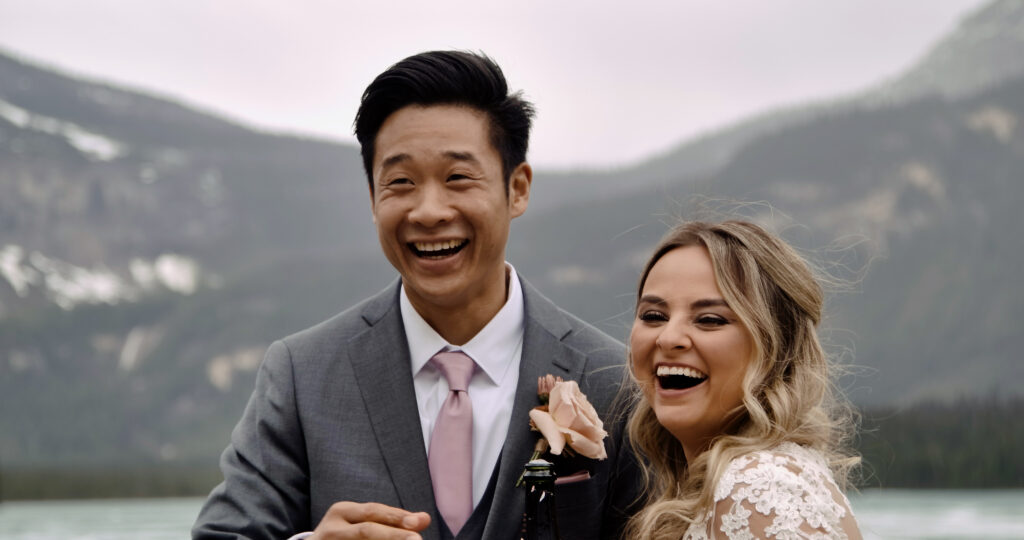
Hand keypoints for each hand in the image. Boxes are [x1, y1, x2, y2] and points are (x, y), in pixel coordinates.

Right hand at [311, 501, 430, 538]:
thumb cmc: (345, 535)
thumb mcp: (361, 522)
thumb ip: (390, 520)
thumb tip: (424, 519)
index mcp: (341, 512)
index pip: (373, 511)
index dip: (398, 517)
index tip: (420, 522)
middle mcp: (331, 529)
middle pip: (367, 530)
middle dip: (394, 535)